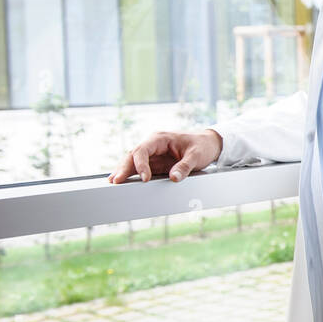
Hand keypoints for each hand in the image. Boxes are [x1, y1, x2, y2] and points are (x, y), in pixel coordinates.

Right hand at [108, 129, 222, 183]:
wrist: (209, 144)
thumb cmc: (202, 146)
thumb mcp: (196, 155)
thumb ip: (185, 166)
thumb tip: (174, 178)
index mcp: (160, 138)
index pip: (143, 150)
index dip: (141, 164)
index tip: (145, 178)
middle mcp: (153, 145)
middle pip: (133, 155)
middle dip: (124, 168)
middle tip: (116, 181)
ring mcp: (152, 154)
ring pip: (133, 161)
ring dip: (123, 171)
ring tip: (113, 182)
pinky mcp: (155, 163)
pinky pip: (140, 168)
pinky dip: (131, 174)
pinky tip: (122, 181)